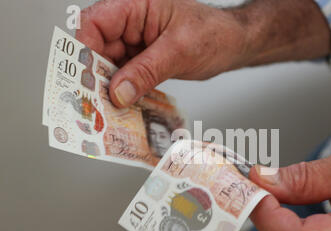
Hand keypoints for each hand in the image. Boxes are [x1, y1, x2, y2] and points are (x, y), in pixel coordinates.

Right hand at [76, 0, 247, 107]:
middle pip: (98, 47)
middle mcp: (131, 22)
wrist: (233, 44)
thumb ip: (146, 71)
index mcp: (136, 6)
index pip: (96, 22)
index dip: (86, 49)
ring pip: (109, 65)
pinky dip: (124, 91)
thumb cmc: (214, 34)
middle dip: (96, 75)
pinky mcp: (142, 59)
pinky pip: (125, 75)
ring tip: (109, 110)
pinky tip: (124, 106)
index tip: (86, 78)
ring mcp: (136, 41)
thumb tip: (117, 92)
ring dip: (109, 88)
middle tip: (96, 103)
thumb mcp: (179, 52)